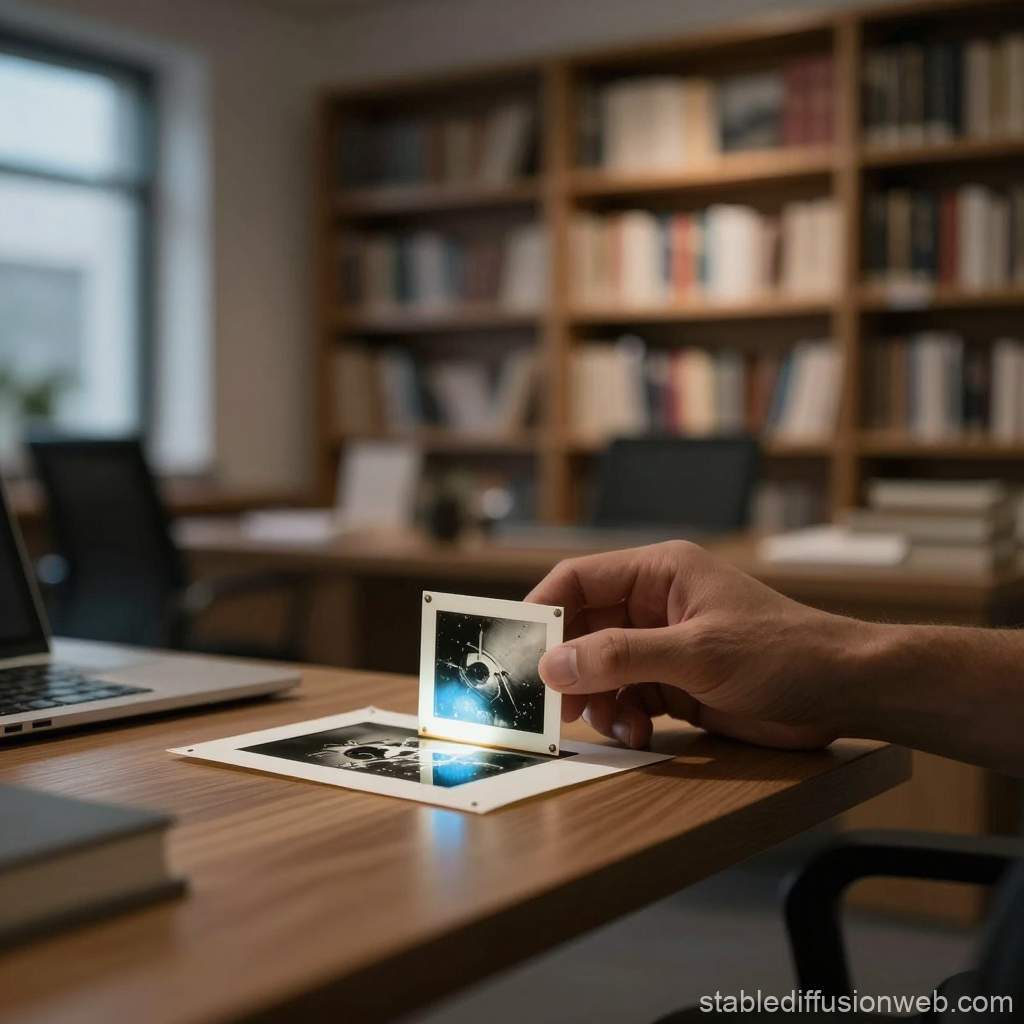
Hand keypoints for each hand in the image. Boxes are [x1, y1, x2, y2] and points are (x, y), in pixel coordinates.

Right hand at [527, 541, 873, 750]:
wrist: (844, 693)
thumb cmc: (783, 653)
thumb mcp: (698, 653)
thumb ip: (622, 656)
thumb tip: (553, 663)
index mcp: (659, 573)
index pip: (579, 580)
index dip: (542, 610)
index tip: (515, 648)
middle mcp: (654, 605)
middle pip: (583, 629)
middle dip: (569, 667)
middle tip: (557, 704)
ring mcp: (663, 645)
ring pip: (600, 669)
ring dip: (597, 700)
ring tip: (616, 725)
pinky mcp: (675, 682)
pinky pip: (625, 696)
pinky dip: (622, 717)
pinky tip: (639, 733)